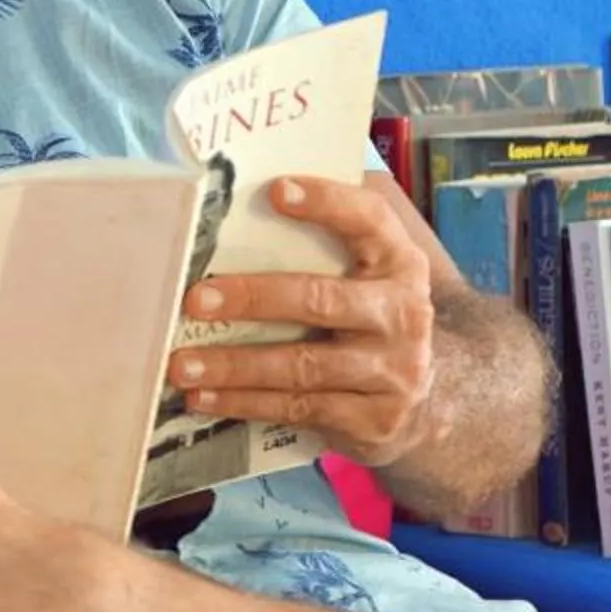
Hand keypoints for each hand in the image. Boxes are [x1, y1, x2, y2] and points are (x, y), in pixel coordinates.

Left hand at [166, 174, 437, 466]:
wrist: (429, 403)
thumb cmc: (371, 322)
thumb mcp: (370, 279)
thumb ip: (327, 248)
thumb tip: (242, 217)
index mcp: (399, 264)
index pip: (370, 220)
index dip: (327, 202)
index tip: (276, 191)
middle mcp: (402, 315)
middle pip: (320, 299)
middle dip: (253, 297)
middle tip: (196, 301)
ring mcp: (392, 372)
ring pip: (301, 366)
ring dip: (234, 365)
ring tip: (182, 364)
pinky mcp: (373, 420)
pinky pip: (297, 408)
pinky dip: (244, 403)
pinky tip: (204, 398)